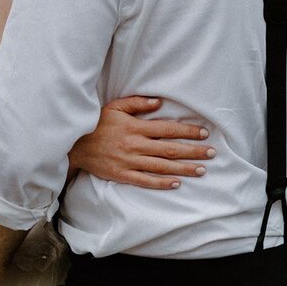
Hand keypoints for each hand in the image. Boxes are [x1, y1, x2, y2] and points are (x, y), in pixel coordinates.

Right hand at [69, 95, 214, 189]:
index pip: (168, 129)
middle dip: (193, 151)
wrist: (74, 144)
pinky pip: (146, 181)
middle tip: (212, 154)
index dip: (187, 131)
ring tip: (201, 170)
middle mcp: (136, 145)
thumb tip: (159, 102)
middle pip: (170, 149)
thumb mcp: (116, 107)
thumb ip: (138, 103)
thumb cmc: (97, 123)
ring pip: (162, 166)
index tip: (204, 133)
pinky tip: (177, 183)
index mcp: (136, 127)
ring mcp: (130, 162)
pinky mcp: (123, 175)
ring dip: (184, 168)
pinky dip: (162, 182)